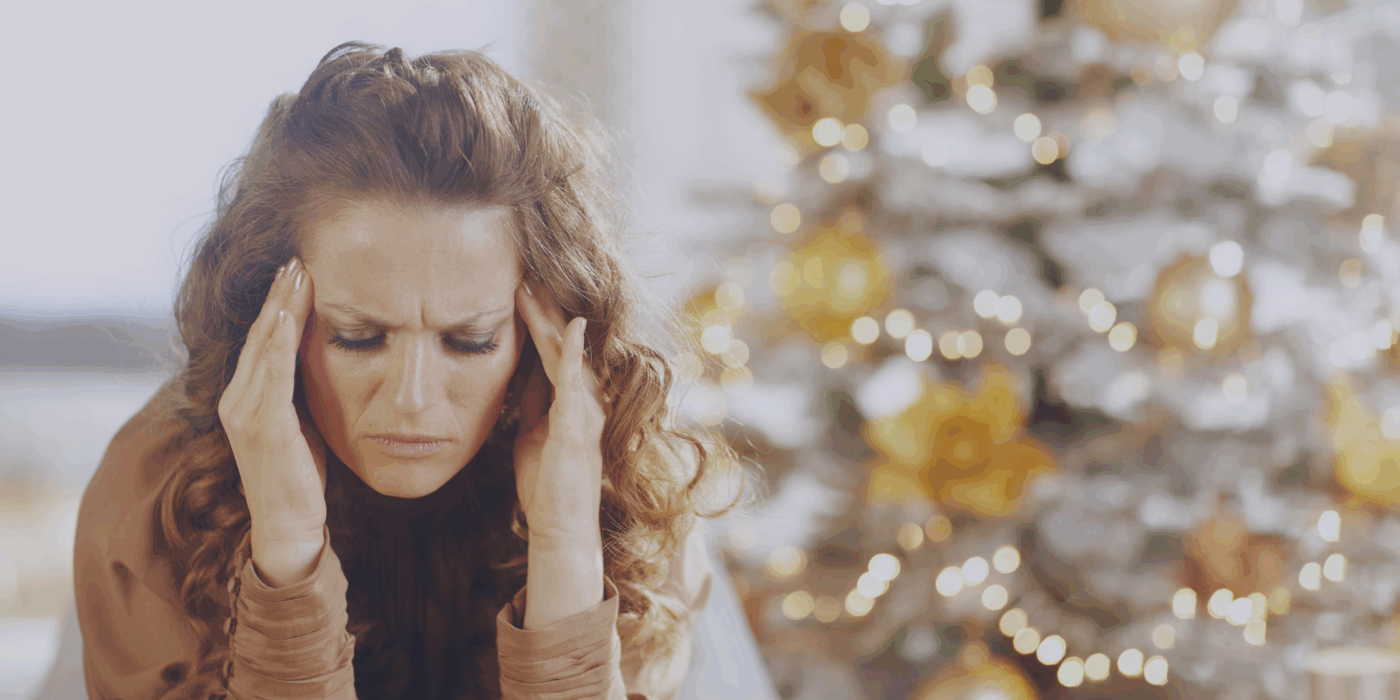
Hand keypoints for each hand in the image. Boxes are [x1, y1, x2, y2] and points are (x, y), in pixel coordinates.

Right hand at [217, 258, 327, 542]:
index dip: (279, 304)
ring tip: (297, 275)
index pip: (263, 340)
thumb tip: (320, 354)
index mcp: (245, 398)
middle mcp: (236, 400)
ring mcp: (244, 414)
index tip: (297, 269)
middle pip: (260, 335)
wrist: (292, 525)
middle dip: (279, 296)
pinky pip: (271, 377)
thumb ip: (299, 390)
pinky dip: (279, 345)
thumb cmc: (301, 475)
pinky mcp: (262, 428)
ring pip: (264, 348)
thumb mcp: (301, 422)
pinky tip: (290, 318)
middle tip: (297, 258)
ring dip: (281, 309)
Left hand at [512, 282, 609, 545]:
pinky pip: (576, 381)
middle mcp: (585, 398)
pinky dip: (572, 352)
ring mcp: (586, 409)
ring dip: (551, 319)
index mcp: (571, 399)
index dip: (536, 318)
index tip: (517, 286)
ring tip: (532, 286)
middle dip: (543, 307)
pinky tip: (571, 325)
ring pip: (567, 353)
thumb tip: (520, 375)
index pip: (551, 349)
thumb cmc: (546, 485)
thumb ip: (531, 403)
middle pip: (562, 342)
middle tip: (523, 270)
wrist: (559, 527)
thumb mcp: (530, 433)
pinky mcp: (580, 425)